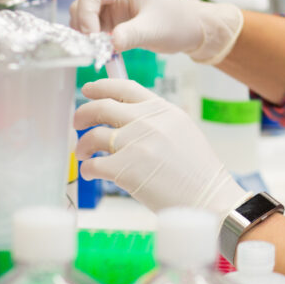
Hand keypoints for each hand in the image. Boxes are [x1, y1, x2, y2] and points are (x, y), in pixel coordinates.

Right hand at [69, 0, 243, 63]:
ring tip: (99, 52)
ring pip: (87, 17)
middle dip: (84, 25)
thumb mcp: (154, 30)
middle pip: (84, 3)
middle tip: (92, 48)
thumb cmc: (179, 22)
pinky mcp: (117, 19)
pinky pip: (97, 27)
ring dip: (88, 34)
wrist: (195, 29)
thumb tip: (109, 45)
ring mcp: (115, 5)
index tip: (91, 36)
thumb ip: (130, 35)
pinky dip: (96, 40)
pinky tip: (105, 52)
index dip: (85, 12)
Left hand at [74, 78, 246, 217]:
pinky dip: (87, 168)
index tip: (88, 90)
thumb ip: (156, 119)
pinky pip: (93, 164)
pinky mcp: (125, 169)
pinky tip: (90, 173)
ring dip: (82, 144)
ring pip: (92, 135)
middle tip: (77, 122)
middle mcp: (148, 121)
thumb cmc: (197, 171)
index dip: (101, 86)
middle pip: (101, 106)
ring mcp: (136, 144)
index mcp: (162, 109)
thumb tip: (126, 117)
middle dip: (82, 114)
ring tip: (83, 154)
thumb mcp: (182, 130)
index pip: (124, 87)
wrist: (208, 197)